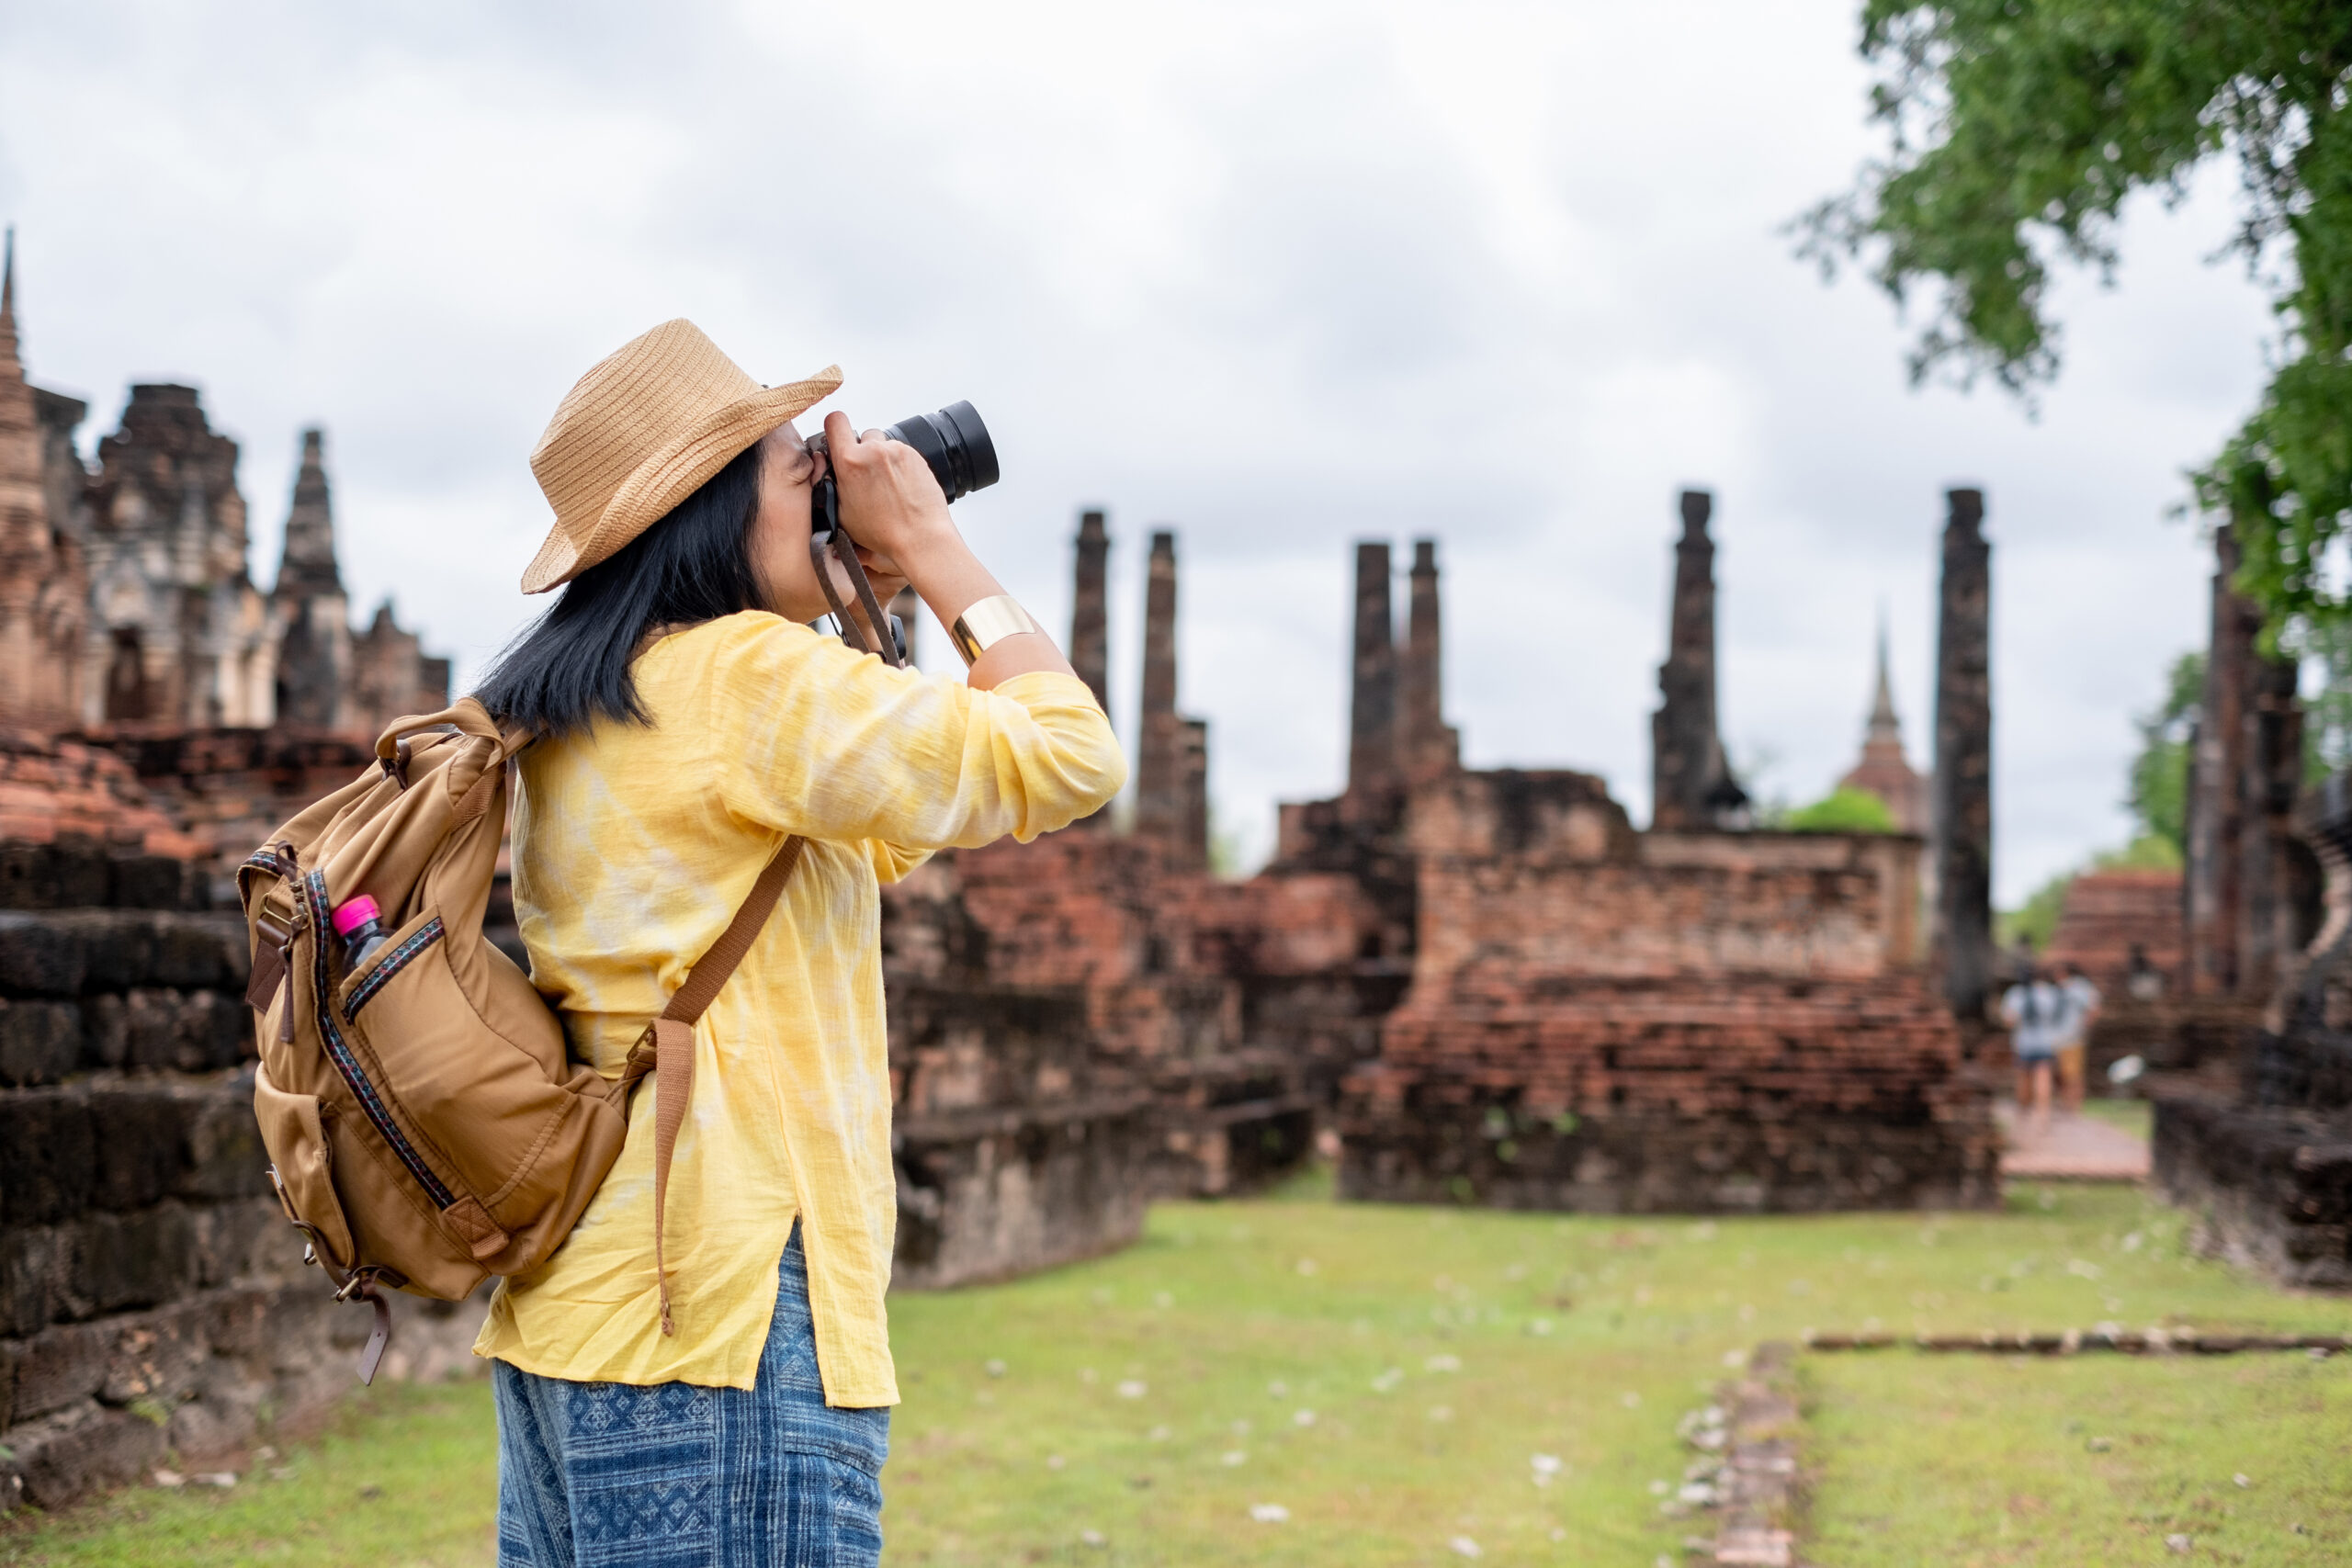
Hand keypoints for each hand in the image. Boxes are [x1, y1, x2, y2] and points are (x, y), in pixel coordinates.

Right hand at [822, 411, 955, 569]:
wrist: (920, 537)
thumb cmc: (882, 531)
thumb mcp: (841, 512)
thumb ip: (830, 484)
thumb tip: (825, 467)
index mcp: (850, 461)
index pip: (835, 420)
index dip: (834, 428)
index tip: (837, 438)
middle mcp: (874, 450)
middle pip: (862, 436)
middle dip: (862, 451)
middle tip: (867, 476)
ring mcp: (897, 450)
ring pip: (883, 445)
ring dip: (882, 459)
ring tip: (887, 486)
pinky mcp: (916, 455)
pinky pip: (901, 453)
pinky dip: (899, 465)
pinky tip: (900, 487)